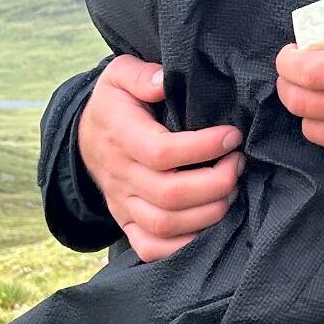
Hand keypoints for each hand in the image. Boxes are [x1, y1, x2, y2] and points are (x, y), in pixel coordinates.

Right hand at [76, 56, 243, 260]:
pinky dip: (184, 245)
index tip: (232, 136)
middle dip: (216, 183)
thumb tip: (164, 80)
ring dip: (208, 212)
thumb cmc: (115, 104)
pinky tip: (211, 223)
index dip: (203, 148)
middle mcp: (121, 175)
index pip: (162, 152)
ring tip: (232, 189)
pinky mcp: (127, 223)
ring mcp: (123, 204)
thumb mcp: (120, 75)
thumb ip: (141, 74)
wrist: (86, 138)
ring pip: (165, 225)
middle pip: (169, 195)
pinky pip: (151, 248)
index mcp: (120, 136)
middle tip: (238, 163)